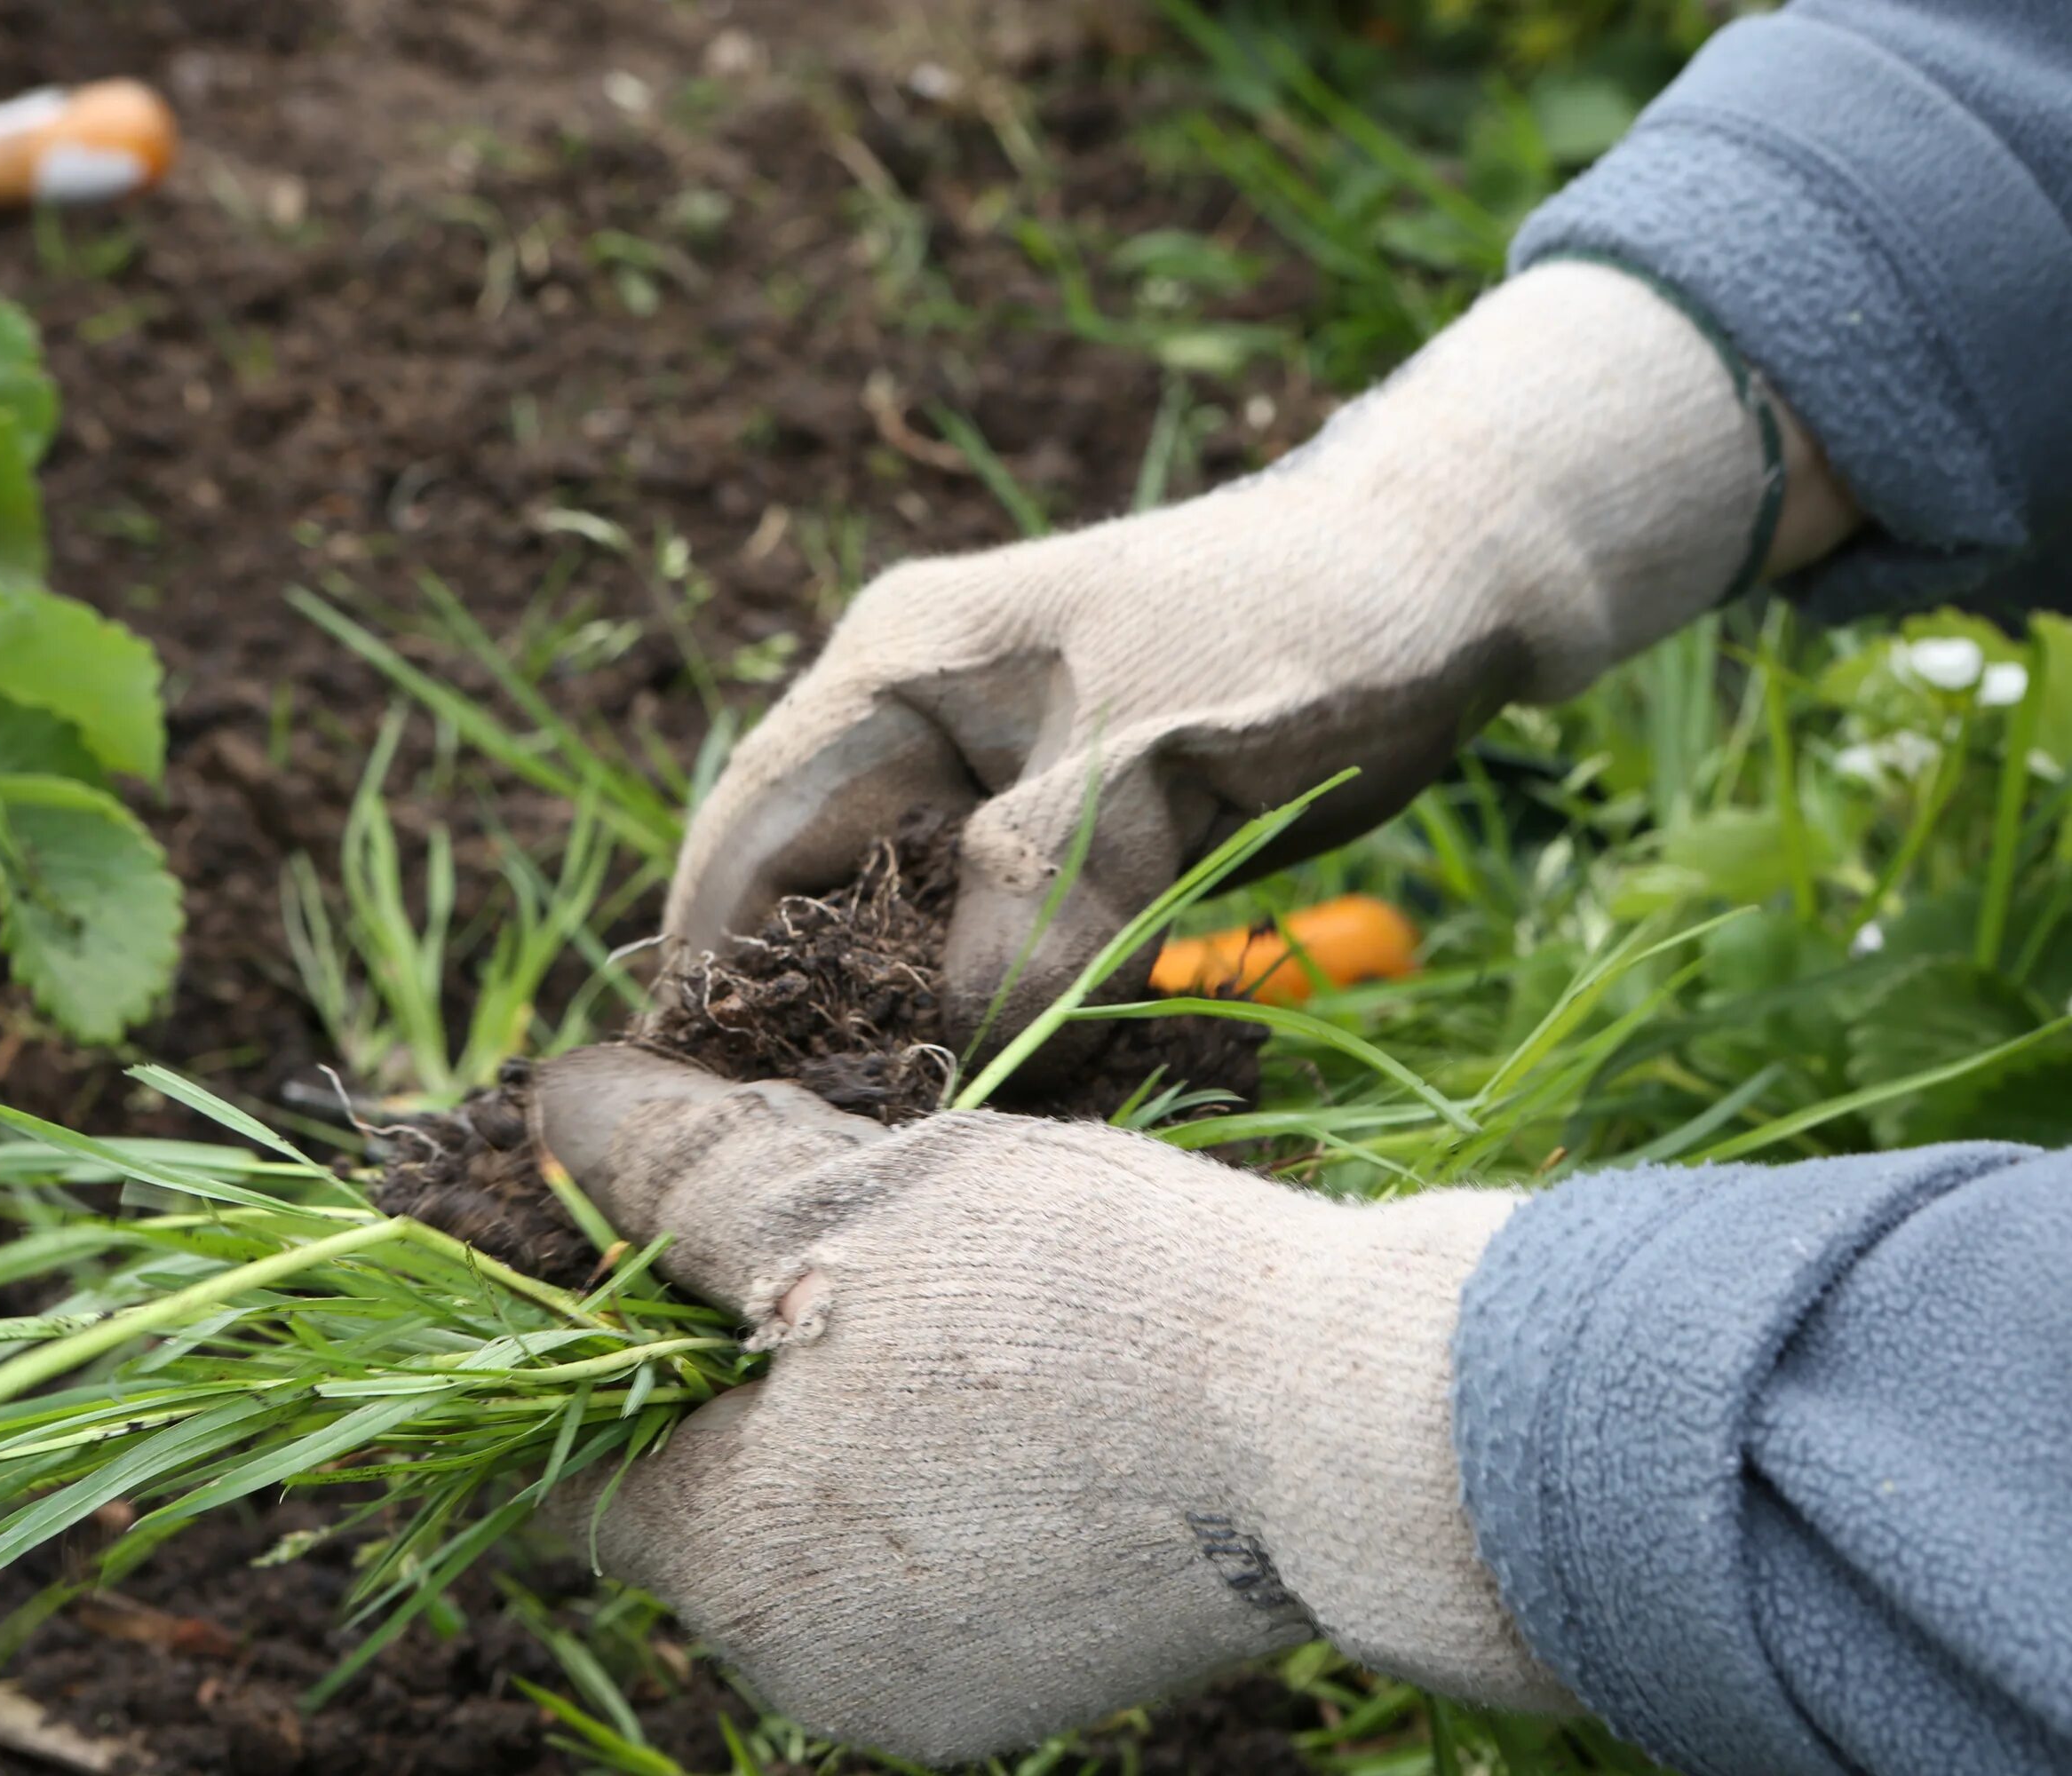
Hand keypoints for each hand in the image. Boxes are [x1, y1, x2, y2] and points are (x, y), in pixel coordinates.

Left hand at [533, 1047, 1568, 1763]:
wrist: (1355, 1426)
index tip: (659, 1229)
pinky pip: (932, 1556)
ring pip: (823, 1518)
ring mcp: (937, 1694)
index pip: (574, 1461)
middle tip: (820, 1212)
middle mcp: (812, 1668)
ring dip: (842, 1397)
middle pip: (705, 1487)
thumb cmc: (1081, 1298)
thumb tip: (551, 1110)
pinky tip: (1021, 1364)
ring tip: (939, 1273)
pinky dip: (938, 1462)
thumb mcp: (850, 1197)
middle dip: (732, 1349)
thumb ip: (678, 1173)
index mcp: (735, 1566)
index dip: (590, 1331)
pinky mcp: (1046, 1680)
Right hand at [668, 261, 1792, 1047]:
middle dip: (815, 1024)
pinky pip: (993, 953)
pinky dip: (1001, 1024)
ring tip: (918, 1150)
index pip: (749, 833)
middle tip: (824, 1159)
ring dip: (915, 1037)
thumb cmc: (1302, 630)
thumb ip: (1043, 888)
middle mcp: (914, 728)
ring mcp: (984, 788)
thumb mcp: (1160, 757)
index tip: (702, 1105)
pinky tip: (1022, 1101)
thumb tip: (952, 1047)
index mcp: (897, 668)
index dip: (714, 969)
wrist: (1443, 581)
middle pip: (811, 903)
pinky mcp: (1060, 845)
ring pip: (904, 942)